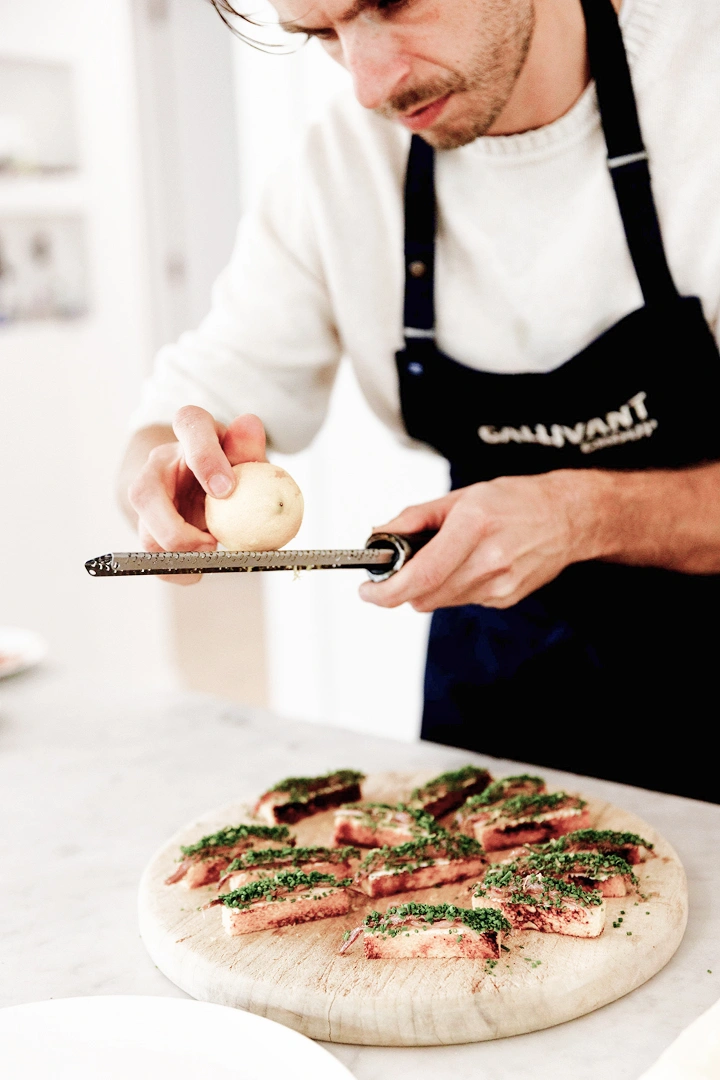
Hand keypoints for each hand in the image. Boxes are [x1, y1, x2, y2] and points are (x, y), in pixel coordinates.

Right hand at [127, 407, 266, 583]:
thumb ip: (247, 447)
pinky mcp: (148, 526)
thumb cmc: (231, 464)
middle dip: (175, 528)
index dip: (205, 458)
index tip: (226, 490)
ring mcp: (149, 496)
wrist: (207, 482)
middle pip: (145, 493)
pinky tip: (199, 570)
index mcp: (190, 430)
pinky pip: (153, 555)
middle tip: (210, 544)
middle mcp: (160, 462)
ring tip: (210, 558)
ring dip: (177, 553)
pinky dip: (176, 570)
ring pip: (144, 530)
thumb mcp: (244, 454)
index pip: (190, 426)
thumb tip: (250, 423)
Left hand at [359, 471, 606, 611]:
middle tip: (397, 568)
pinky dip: (452, 587)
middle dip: (402, 587)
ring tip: (443, 557)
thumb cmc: (515, 500)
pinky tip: (469, 564)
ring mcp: (500, 585)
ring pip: (439, 601)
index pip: (420, 576)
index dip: (386, 590)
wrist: (568, 518)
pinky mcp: (505, 598)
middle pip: (423, 596)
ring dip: (428, 586)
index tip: (368, 590)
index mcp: (473, 527)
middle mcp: (488, 560)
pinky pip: (461, 600)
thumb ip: (415, 518)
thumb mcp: (460, 496)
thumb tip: (379, 535)